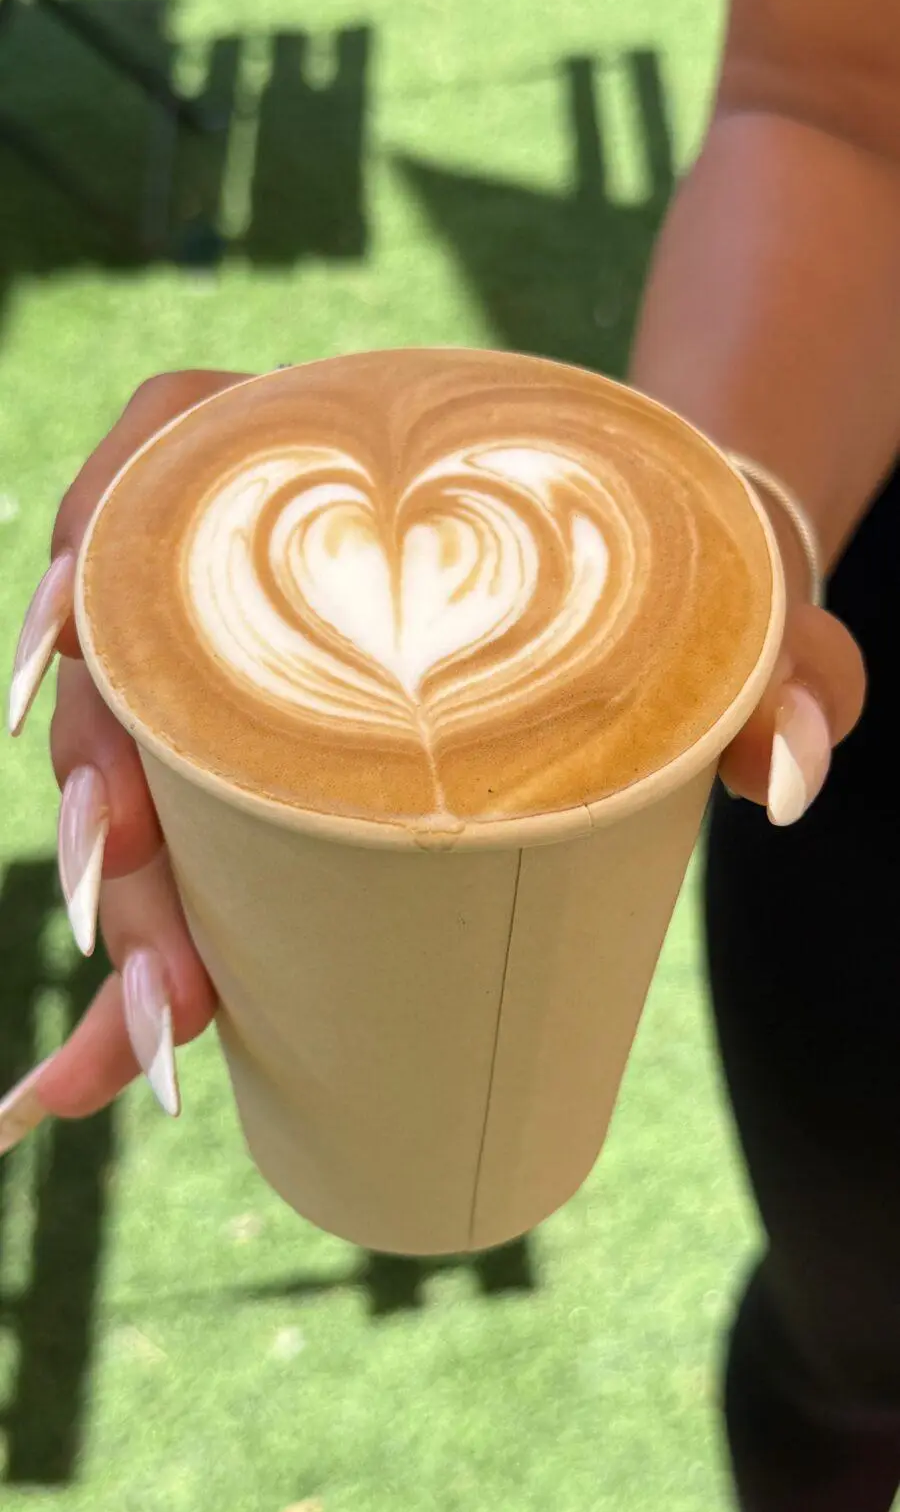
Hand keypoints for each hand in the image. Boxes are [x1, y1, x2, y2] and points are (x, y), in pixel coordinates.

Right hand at [0, 380, 867, 1155]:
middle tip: (165, 953)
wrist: (677, 606)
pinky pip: (178, 859)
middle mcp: (265, 565)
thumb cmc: (687, 581)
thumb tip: (787, 779)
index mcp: (348, 462)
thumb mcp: (743, 607)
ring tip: (165, 1029)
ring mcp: (253, 680)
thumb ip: (789, 663)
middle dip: (108, 814)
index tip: (69, 646)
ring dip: (125, 915)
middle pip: (130, 666)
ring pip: (133, 782)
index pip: (168, 446)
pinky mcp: (269, 779)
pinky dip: (144, 963)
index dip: (88, 539)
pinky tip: (115, 1066)